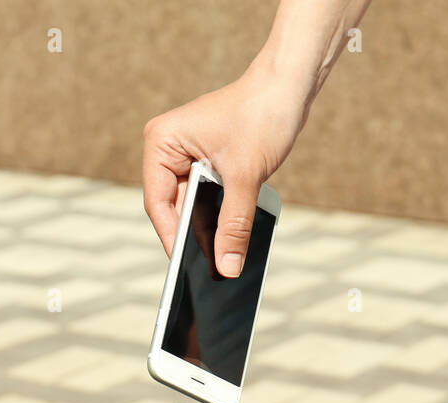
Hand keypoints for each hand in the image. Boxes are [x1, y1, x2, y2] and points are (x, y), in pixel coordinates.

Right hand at [142, 70, 306, 276]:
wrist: (290, 86)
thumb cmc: (262, 115)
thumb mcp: (245, 177)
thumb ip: (234, 225)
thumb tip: (227, 267)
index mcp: (162, 142)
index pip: (158, 203)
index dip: (172, 237)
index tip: (185, 268)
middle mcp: (168, 147)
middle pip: (174, 207)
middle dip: (192, 235)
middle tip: (207, 271)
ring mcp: (187, 154)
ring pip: (192, 204)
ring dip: (208, 226)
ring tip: (222, 257)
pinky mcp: (207, 159)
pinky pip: (208, 196)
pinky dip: (220, 214)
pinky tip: (232, 236)